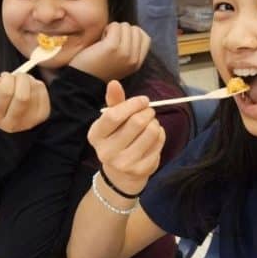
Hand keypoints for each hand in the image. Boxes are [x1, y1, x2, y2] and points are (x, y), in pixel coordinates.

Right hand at [0, 67, 49, 132]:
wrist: (17, 116)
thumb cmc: (2, 101)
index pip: (5, 92)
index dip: (7, 79)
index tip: (5, 76)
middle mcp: (13, 123)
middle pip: (22, 96)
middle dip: (20, 79)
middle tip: (17, 75)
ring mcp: (30, 121)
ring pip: (34, 90)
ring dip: (28, 79)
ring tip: (22, 82)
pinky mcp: (43, 115)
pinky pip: (42, 91)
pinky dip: (37, 84)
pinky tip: (31, 87)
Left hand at [69, 22, 149, 82]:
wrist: (83, 81)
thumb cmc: (99, 68)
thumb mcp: (122, 63)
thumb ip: (131, 50)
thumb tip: (132, 29)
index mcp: (137, 63)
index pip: (146, 38)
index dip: (133, 34)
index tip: (121, 41)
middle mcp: (134, 59)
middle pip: (136, 30)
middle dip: (123, 31)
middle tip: (111, 41)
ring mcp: (124, 53)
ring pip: (126, 26)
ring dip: (114, 29)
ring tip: (105, 41)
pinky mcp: (112, 47)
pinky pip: (115, 26)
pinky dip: (107, 29)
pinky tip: (101, 39)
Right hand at [87, 81, 164, 195]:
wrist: (120, 174)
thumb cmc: (116, 139)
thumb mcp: (111, 122)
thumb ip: (114, 102)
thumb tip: (114, 83)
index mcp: (96, 135)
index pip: (114, 115)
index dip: (133, 104)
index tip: (143, 100)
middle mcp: (107, 152)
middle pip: (136, 122)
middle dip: (147, 112)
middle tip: (149, 111)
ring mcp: (124, 163)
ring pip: (151, 132)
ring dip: (155, 123)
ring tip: (151, 124)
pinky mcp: (141, 170)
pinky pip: (159, 143)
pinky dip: (160, 135)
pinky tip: (154, 137)